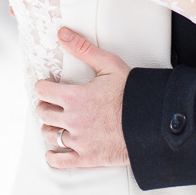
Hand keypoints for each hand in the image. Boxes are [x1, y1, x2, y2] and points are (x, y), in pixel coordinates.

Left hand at [33, 28, 130, 168]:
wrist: (152, 123)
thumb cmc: (132, 94)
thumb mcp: (109, 65)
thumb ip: (83, 48)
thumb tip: (62, 33)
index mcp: (74, 96)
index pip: (43, 91)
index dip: (43, 86)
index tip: (47, 86)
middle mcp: (72, 119)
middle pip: (43, 112)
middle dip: (45, 105)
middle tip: (51, 103)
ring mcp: (79, 140)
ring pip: (49, 135)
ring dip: (49, 127)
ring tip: (55, 123)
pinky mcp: (87, 157)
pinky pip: (60, 161)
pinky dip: (53, 156)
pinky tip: (53, 151)